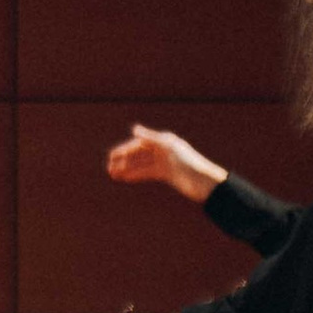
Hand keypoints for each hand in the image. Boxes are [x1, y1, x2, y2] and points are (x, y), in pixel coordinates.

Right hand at [106, 124, 224, 204]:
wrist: (204, 182)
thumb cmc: (189, 163)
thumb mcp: (169, 148)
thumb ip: (151, 138)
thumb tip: (134, 129)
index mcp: (164, 140)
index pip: (139, 144)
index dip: (125, 150)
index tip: (112, 157)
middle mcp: (162, 149)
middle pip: (138, 154)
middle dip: (123, 160)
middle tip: (109, 167)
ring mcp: (164, 162)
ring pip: (141, 164)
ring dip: (127, 168)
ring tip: (113, 174)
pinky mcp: (166, 173)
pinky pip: (147, 172)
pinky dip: (136, 174)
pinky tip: (125, 178)